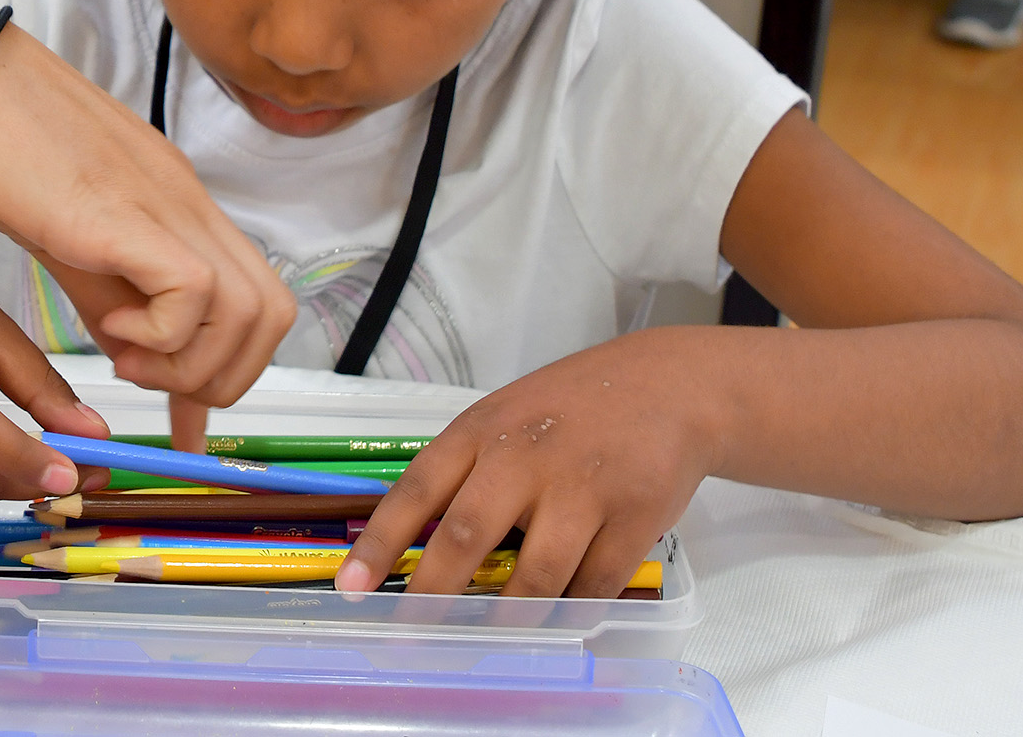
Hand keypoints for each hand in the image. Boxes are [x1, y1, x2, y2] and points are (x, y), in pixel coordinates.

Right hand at [0, 0, 294, 411]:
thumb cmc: (10, 158)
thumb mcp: (82, 252)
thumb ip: (122, 311)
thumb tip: (147, 375)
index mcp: (186, 212)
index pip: (262, 304)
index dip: (232, 369)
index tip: (181, 412)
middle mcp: (193, 206)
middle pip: (273, 317)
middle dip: (219, 377)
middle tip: (147, 376)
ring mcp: (169, 205)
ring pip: (249, 312)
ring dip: (189, 363)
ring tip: (123, 354)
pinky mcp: (128, 214)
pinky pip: (194, 291)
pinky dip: (162, 333)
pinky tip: (110, 325)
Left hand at [336, 329, 724, 597]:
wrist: (670, 387)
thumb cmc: (572, 407)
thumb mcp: (504, 416)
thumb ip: (465, 469)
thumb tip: (415, 540)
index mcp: (481, 429)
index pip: (417, 489)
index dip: (381, 543)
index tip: (353, 587)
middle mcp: (525, 456)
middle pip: (467, 536)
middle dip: (432, 594)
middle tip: (411, 632)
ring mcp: (582, 488)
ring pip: (535, 575)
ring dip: (508, 615)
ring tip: (490, 634)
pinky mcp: (634, 517)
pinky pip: (593, 586)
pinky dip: (571, 611)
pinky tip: (557, 618)